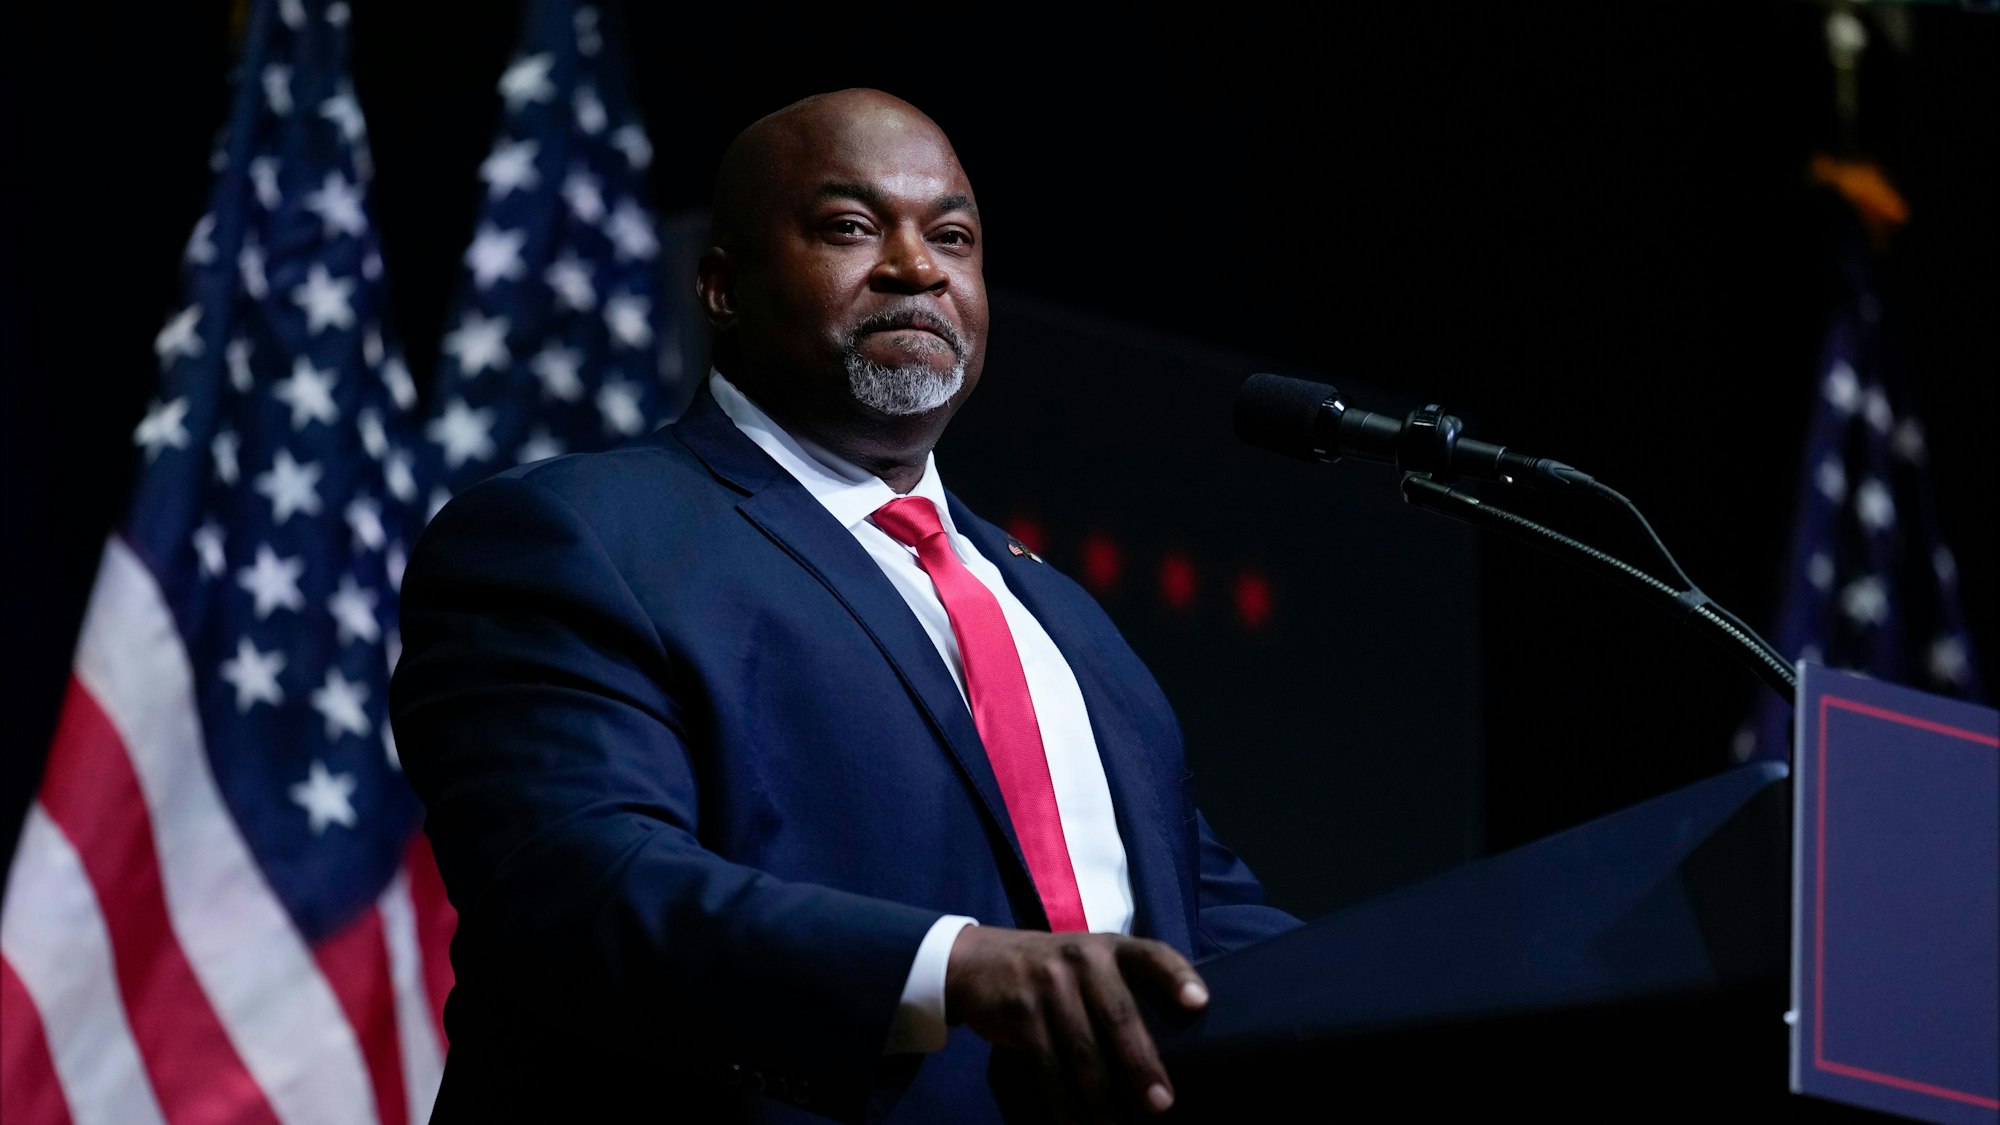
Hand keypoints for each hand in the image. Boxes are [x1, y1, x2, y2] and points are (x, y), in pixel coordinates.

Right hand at [944, 925, 1208, 1121]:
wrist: (979, 961)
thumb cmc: (1055, 969)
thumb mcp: (1089, 960)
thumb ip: (1124, 985)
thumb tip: (1175, 1044)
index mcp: (1110, 947)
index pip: (1152, 955)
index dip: (1176, 977)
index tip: (1199, 1003)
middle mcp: (1082, 959)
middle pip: (1119, 1016)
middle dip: (1141, 1064)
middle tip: (1161, 1103)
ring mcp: (1048, 985)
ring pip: (1083, 1051)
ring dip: (1102, 1098)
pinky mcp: (1021, 1013)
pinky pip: (1048, 1066)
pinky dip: (1063, 1102)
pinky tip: (1075, 1124)